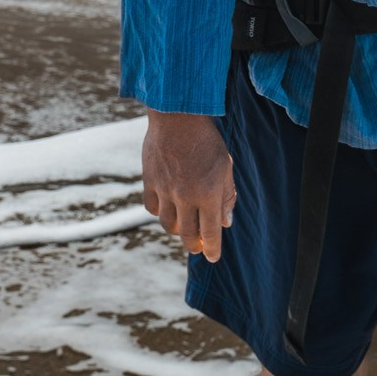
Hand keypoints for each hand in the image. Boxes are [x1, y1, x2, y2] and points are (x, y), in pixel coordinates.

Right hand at [142, 111, 234, 261]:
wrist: (178, 117)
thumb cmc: (207, 140)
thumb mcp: (225, 166)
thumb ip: (226, 195)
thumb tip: (226, 222)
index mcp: (208, 194)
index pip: (210, 232)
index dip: (212, 249)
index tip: (212, 258)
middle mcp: (185, 197)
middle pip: (187, 234)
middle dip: (194, 245)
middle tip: (198, 246)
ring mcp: (165, 191)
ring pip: (168, 224)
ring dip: (177, 229)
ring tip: (184, 226)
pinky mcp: (150, 182)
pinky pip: (153, 208)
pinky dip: (161, 212)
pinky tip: (168, 208)